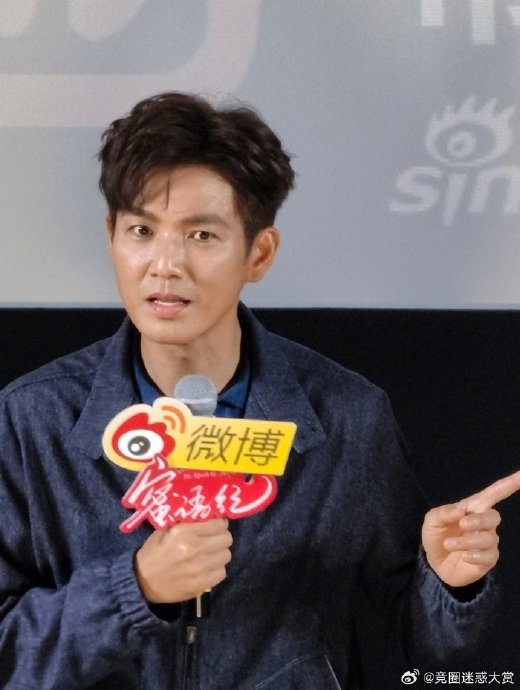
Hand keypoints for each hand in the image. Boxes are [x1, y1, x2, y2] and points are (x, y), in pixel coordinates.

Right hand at [134, 518, 232, 602]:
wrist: (142, 583)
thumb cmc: (154, 552)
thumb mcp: (165, 530)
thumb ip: (186, 520)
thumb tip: (208, 512)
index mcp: (184, 532)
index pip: (218, 523)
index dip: (219, 523)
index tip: (215, 524)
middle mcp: (194, 548)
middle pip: (226, 538)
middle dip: (221, 536)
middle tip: (213, 538)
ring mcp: (199, 568)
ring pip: (226, 555)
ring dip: (219, 553)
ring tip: (209, 553)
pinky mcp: (201, 584)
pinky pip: (222, 572)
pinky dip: (216, 569)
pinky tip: (206, 567)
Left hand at [421, 470, 519, 586]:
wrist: (435, 564)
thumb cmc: (436, 536)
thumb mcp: (432, 521)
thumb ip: (443, 512)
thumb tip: (461, 510)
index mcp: (472, 508)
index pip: (493, 494)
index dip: (508, 485)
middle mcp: (483, 523)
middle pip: (493, 517)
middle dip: (479, 520)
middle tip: (462, 525)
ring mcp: (487, 542)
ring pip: (489, 538)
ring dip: (467, 541)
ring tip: (449, 544)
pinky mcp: (488, 559)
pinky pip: (490, 556)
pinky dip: (475, 556)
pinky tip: (464, 557)